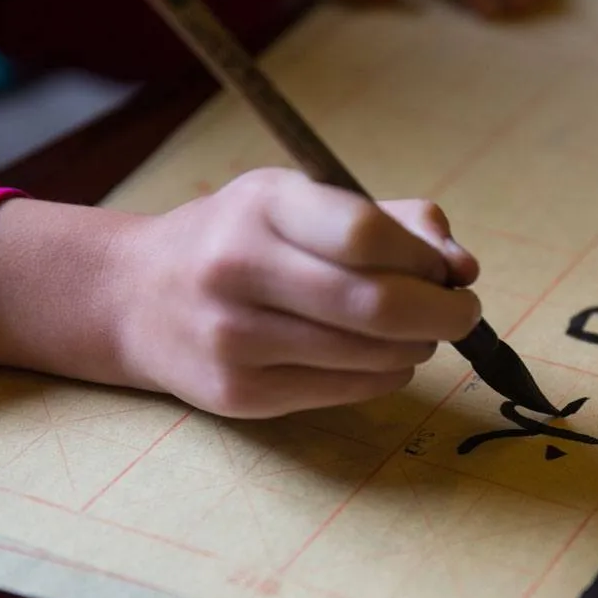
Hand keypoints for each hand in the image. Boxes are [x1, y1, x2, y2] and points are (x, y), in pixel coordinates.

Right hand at [115, 168, 480, 417]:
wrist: (134, 298)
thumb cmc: (239, 240)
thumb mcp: (299, 203)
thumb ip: (392, 223)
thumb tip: (463, 268)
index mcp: (262, 206)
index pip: (366, 235)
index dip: (424, 260)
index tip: (447, 271)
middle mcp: (238, 269)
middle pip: (376, 305)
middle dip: (442, 315)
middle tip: (461, 314)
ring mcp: (234, 339)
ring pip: (370, 356)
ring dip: (417, 347)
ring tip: (414, 333)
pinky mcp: (239, 394)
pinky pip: (347, 391)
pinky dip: (384, 375)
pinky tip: (377, 358)